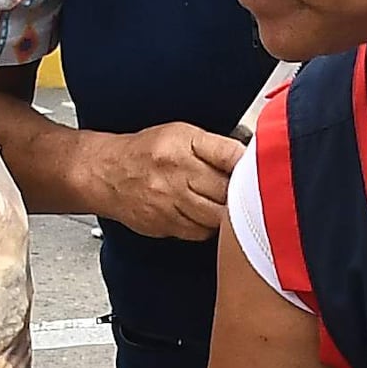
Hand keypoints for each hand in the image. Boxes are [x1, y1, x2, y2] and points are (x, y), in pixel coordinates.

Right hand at [80, 120, 243, 237]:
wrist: (104, 173)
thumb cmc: (146, 152)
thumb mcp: (181, 134)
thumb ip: (216, 147)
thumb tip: (253, 157)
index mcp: (184, 143)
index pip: (231, 155)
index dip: (252, 165)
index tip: (262, 170)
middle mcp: (177, 172)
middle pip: (228, 190)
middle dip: (243, 194)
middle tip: (252, 193)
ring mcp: (170, 201)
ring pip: (217, 217)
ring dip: (229, 215)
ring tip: (229, 206)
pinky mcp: (165, 224)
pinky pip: (201, 233)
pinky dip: (210, 228)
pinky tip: (207, 216)